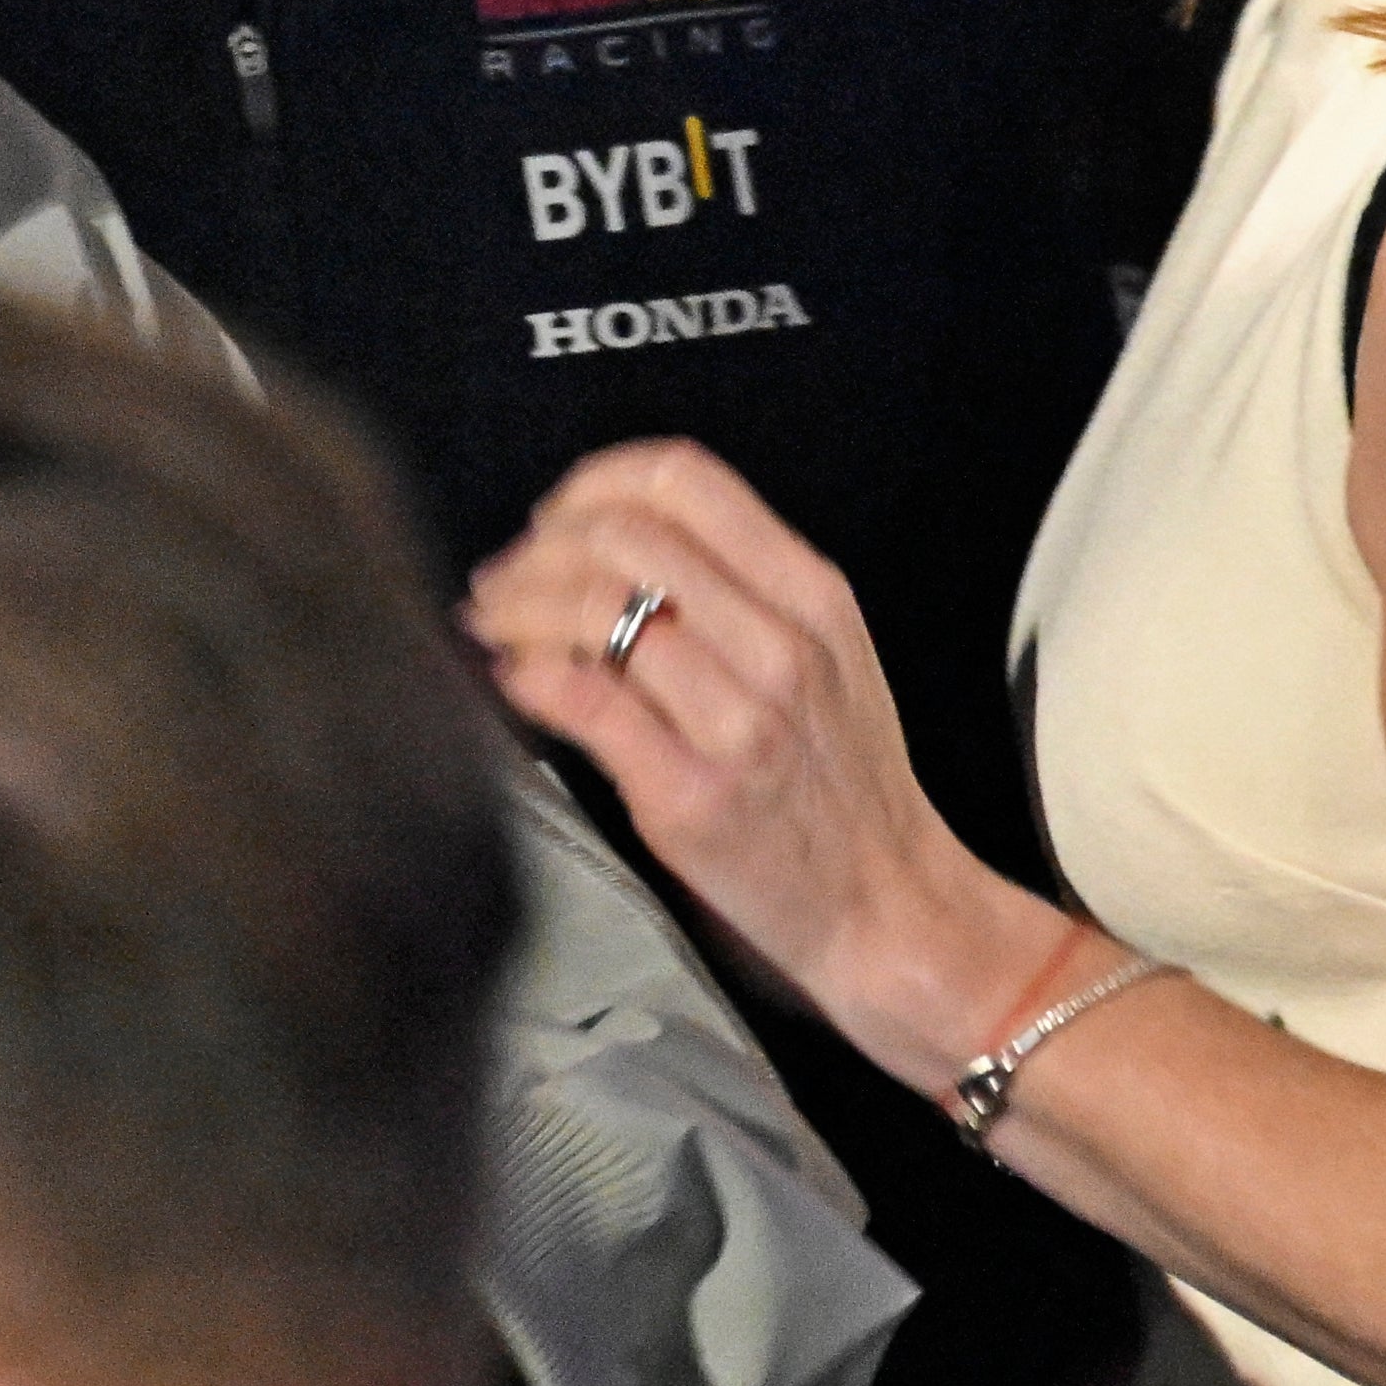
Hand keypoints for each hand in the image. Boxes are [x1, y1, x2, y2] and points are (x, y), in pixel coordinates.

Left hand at [463, 439, 1062, 1090]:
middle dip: (537, 549)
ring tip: (497, 626)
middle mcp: (779, 648)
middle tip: (505, 579)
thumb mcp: (827, 654)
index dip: (593, 484)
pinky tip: (517, 682)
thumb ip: (737, 586)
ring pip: (592, 609)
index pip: (682, 479)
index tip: (556, 517)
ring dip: (517, 609)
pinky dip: (527, 678)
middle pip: (621, 536)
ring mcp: (737, 721)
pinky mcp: (689, 793)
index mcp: (810, 597)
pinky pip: (582, 701)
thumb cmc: (844, 785)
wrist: (888, 907)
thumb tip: (608, 539)